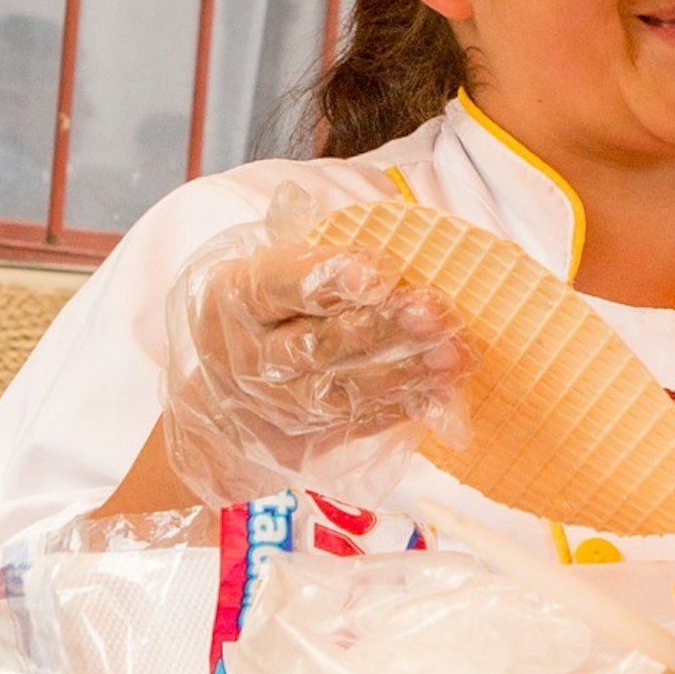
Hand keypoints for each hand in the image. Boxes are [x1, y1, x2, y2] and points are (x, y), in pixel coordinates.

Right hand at [161, 224, 462, 501]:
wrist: (223, 390)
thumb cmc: (270, 307)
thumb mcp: (274, 267)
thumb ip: (322, 253)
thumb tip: (397, 236)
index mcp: (239, 296)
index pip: (281, 286)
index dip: (330, 279)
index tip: (380, 272)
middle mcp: (251, 355)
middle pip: (316, 345)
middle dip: (380, 329)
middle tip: (433, 312)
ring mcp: (276, 403)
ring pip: (340, 392)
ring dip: (402, 373)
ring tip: (451, 354)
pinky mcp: (304, 437)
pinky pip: (357, 423)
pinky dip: (403, 405)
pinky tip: (441, 387)